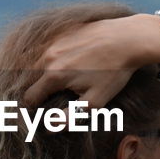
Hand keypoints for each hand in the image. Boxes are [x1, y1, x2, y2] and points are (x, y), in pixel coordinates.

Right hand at [20, 15, 150, 110]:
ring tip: (62, 80)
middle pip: (31, 78)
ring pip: (39, 61)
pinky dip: (53, 57)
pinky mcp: (64, 31)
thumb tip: (50, 127)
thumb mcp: (95, 101)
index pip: (30, 97)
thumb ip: (70, 116)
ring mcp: (55, 41)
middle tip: (53, 96)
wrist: (129, 38)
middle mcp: (49, 57)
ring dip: (44, 72)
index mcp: (54, 76)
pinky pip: (49, 47)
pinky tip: (70, 61)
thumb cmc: (115, 71)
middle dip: (39, 89)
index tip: (41, 112)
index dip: (34, 108)